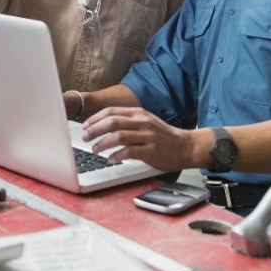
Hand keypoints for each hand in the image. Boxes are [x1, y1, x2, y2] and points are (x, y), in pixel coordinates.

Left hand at [81, 107, 202, 170]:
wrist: (186, 146)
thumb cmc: (164, 137)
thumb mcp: (147, 122)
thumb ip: (129, 122)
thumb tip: (104, 127)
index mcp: (139, 114)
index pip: (112, 112)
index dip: (95, 119)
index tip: (85, 126)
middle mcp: (142, 122)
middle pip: (112, 122)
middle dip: (94, 130)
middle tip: (85, 137)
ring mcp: (147, 136)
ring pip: (118, 136)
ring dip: (102, 143)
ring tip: (95, 149)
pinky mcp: (151, 151)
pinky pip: (128, 152)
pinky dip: (116, 155)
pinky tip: (111, 159)